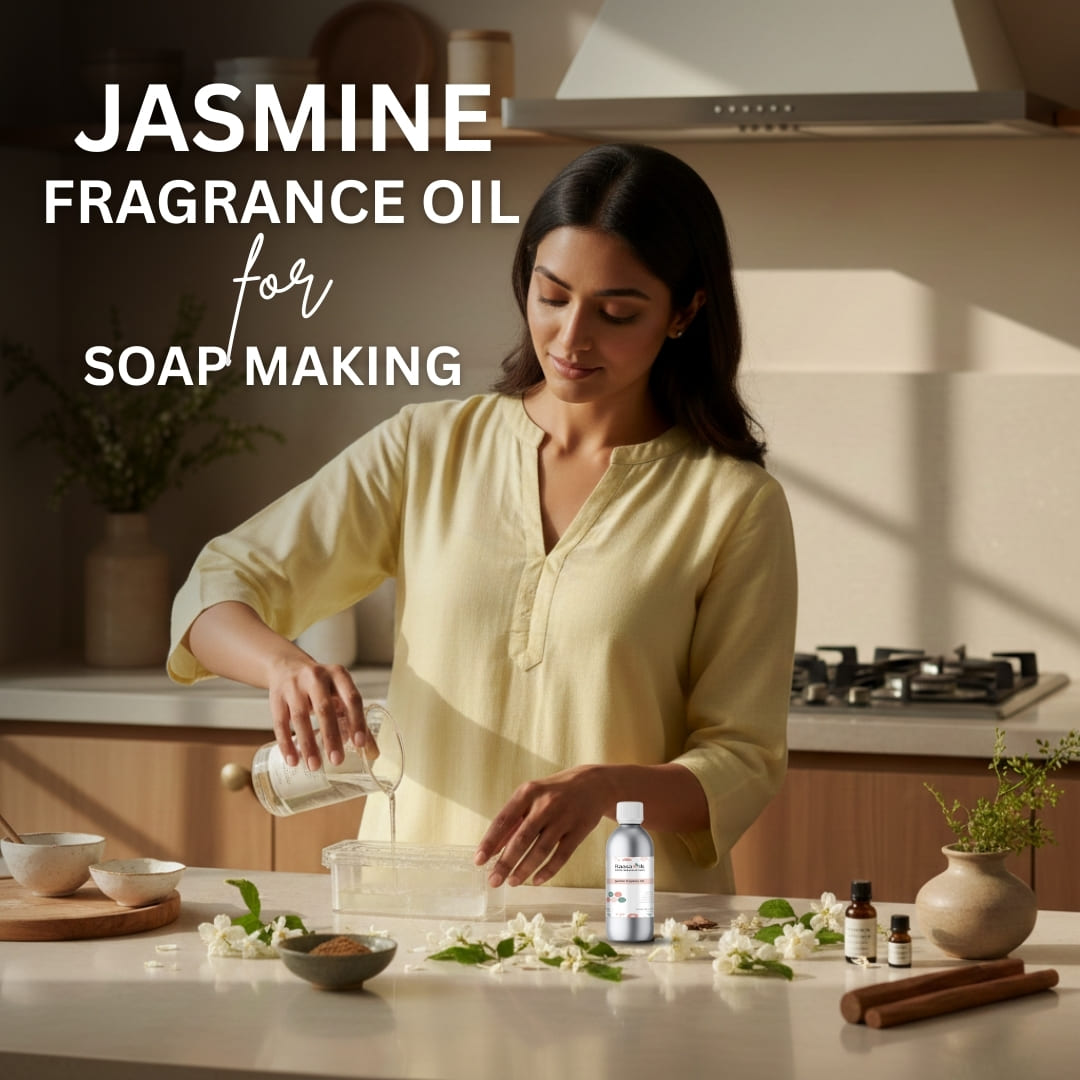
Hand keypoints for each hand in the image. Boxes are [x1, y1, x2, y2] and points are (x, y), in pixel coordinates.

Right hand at [267, 656, 368, 768]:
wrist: (287, 665)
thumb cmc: (321, 685)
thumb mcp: (339, 692)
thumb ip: (355, 719)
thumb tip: (372, 753)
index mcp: (338, 675)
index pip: (351, 698)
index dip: (356, 720)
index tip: (359, 743)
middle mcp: (316, 678)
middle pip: (324, 708)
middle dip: (331, 736)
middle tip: (337, 760)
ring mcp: (294, 686)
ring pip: (300, 717)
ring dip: (307, 744)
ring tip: (314, 766)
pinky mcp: (276, 697)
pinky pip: (280, 723)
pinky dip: (286, 744)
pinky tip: (293, 760)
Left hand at [475, 766, 614, 887]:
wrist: (593, 784)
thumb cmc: (554, 793)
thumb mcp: (531, 797)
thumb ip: (512, 820)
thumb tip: (492, 849)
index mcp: (527, 793)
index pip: (503, 820)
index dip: (489, 842)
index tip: (479, 861)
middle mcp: (545, 804)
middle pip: (521, 839)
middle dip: (505, 863)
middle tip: (494, 881)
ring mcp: (564, 818)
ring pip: (541, 850)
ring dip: (524, 869)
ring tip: (512, 882)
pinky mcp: (579, 831)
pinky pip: (561, 856)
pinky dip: (547, 871)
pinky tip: (536, 880)